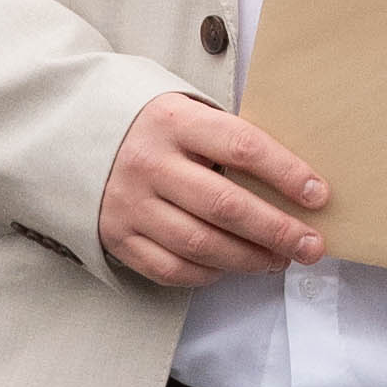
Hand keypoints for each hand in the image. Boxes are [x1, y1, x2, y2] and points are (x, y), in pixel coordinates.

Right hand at [97, 90, 327, 291]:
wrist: (67, 134)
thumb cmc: (147, 125)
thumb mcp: (183, 111)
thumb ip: (225, 138)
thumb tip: (291, 180)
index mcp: (174, 122)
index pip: (241, 147)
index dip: (285, 173)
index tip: (319, 195)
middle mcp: (149, 163)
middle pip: (226, 206)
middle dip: (277, 230)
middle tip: (312, 245)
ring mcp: (130, 203)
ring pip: (200, 244)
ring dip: (249, 258)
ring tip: (279, 260)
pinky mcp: (117, 236)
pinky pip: (170, 269)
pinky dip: (207, 274)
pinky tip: (230, 267)